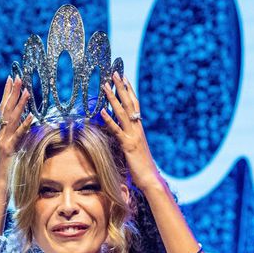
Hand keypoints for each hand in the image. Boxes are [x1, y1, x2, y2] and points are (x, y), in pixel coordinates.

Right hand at [0, 77, 32, 176]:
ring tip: (26, 90)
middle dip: (12, 92)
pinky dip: (25, 124)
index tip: (11, 78)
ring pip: (11, 119)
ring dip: (19, 103)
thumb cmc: (10, 168)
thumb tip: (29, 124)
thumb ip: (19, 135)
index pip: (4, 108)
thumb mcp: (15, 148)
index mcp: (2, 132)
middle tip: (17, 76)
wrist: (1, 184)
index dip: (7, 93)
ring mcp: (4, 141)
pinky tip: (32, 116)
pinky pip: (19, 135)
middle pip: (6, 109)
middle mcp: (1, 134)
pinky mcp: (10, 149)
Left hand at [98, 72, 160, 189]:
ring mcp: (133, 136)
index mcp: (139, 128)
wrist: (151, 179)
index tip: (124, 78)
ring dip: (113, 98)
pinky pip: (117, 130)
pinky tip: (102, 111)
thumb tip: (120, 133)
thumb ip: (128, 139)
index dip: (129, 90)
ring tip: (104, 85)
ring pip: (122, 113)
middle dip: (121, 87)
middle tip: (114, 73)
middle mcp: (137, 129)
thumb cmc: (142, 167)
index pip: (135, 105)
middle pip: (130, 103)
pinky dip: (109, 120)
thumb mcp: (134, 149)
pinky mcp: (128, 145)